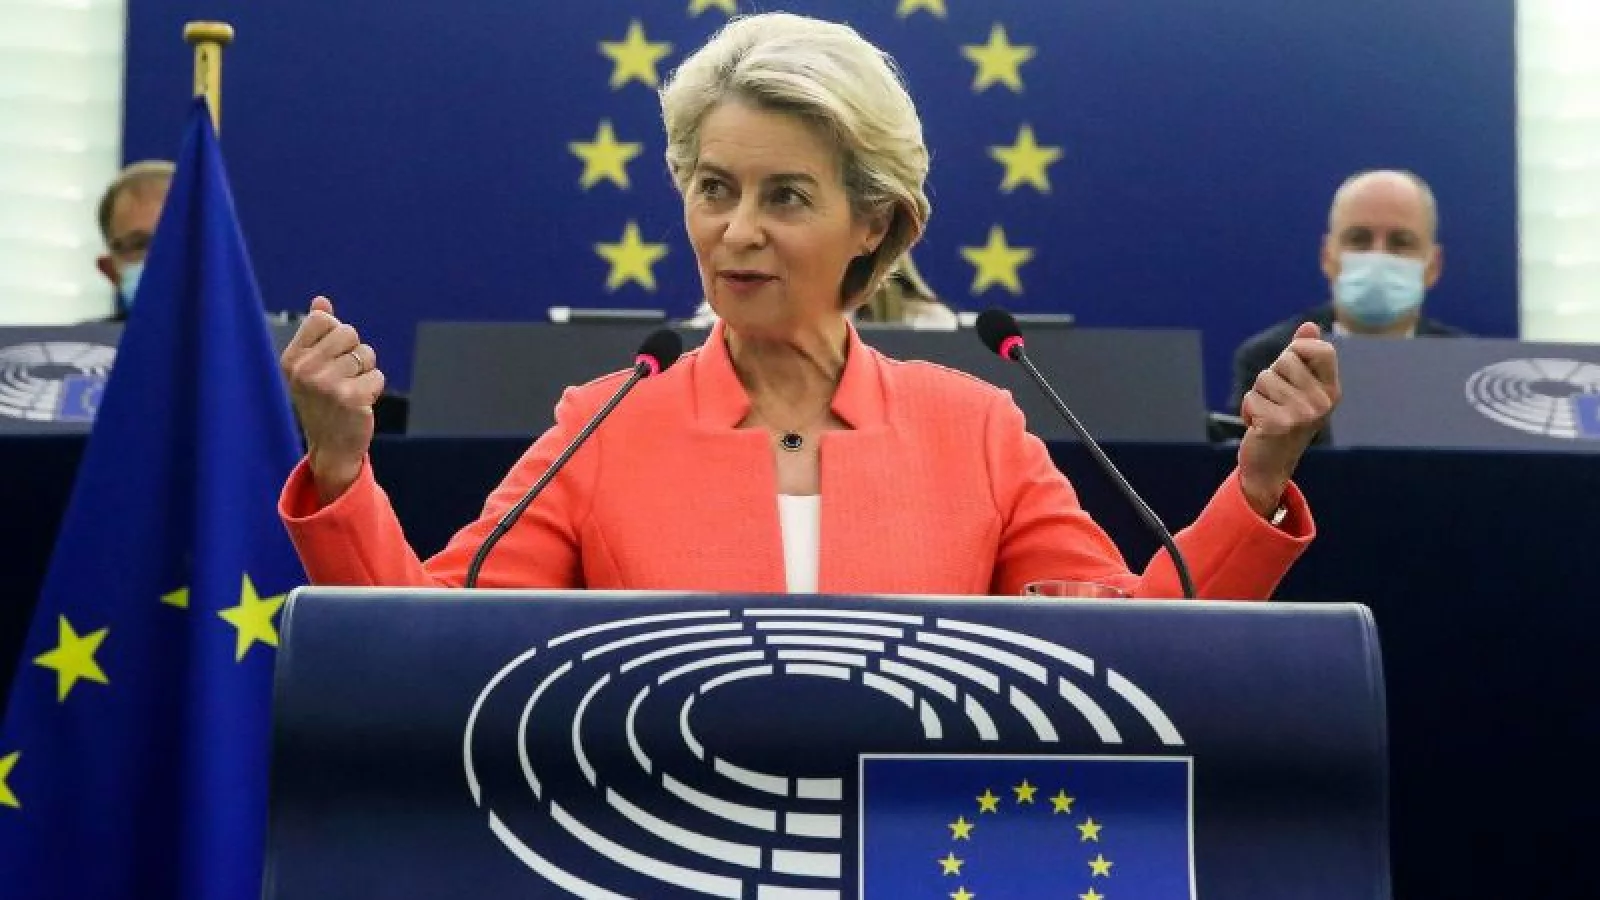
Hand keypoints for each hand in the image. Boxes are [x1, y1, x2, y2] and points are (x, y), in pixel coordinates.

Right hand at [280, 296, 384, 501]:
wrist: (330, 446)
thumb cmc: (323, 401)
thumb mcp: (311, 366)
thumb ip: (316, 332)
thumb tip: (321, 300)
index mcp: (291, 358)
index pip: (322, 319)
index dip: (335, 335)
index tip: (329, 357)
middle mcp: (305, 370)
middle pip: (349, 332)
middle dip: (354, 352)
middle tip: (343, 377)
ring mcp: (327, 384)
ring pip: (367, 354)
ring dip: (366, 372)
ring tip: (350, 391)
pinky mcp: (351, 398)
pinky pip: (377, 376)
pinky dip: (374, 389)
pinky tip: (360, 404)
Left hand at [1237, 322, 1340, 516]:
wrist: (1271, 463)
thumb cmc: (1284, 417)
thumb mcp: (1298, 386)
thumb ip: (1303, 356)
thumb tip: (1309, 325)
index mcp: (1331, 390)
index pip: (1321, 349)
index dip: (1298, 350)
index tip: (1291, 370)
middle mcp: (1322, 402)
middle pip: (1284, 360)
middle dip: (1271, 377)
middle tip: (1277, 400)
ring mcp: (1302, 415)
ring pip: (1264, 379)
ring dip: (1258, 395)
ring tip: (1268, 413)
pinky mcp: (1278, 425)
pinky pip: (1251, 398)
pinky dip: (1248, 410)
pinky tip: (1259, 426)